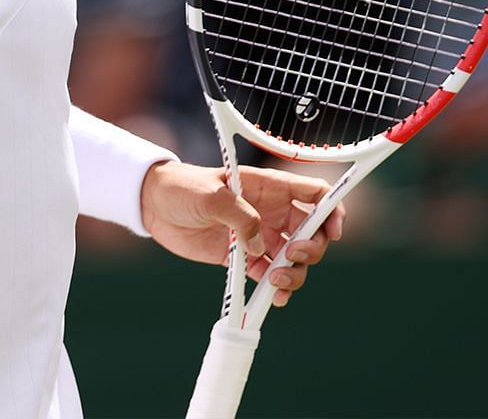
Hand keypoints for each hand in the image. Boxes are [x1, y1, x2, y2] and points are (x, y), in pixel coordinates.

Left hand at [139, 162, 346, 306]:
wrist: (154, 205)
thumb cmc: (184, 188)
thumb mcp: (213, 195)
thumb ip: (241, 218)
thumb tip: (259, 247)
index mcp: (271, 188)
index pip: (315, 195)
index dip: (332, 210)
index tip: (333, 231)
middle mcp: (272, 213)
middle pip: (313, 232)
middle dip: (312, 249)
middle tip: (291, 257)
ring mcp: (260, 237)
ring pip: (294, 259)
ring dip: (295, 274)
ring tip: (275, 283)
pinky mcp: (243, 258)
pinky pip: (269, 276)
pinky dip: (275, 291)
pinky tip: (271, 299)